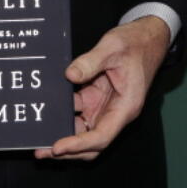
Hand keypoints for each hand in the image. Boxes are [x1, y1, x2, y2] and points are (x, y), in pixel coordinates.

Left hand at [34, 16, 169, 161]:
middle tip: (41, 150)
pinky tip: (48, 108)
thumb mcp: (113, 47)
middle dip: (67, 149)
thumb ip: (91, 61)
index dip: (78, 145)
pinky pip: (79, 111)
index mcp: (125, 107)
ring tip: (40, 134)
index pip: (100, 137)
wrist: (147, 37)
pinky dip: (64, 113)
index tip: (57, 147)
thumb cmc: (136, 43)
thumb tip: (70, 75)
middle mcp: (115, 112)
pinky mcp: (97, 97)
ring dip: (63, 132)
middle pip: (90, 142)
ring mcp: (105, 106)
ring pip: (83, 130)